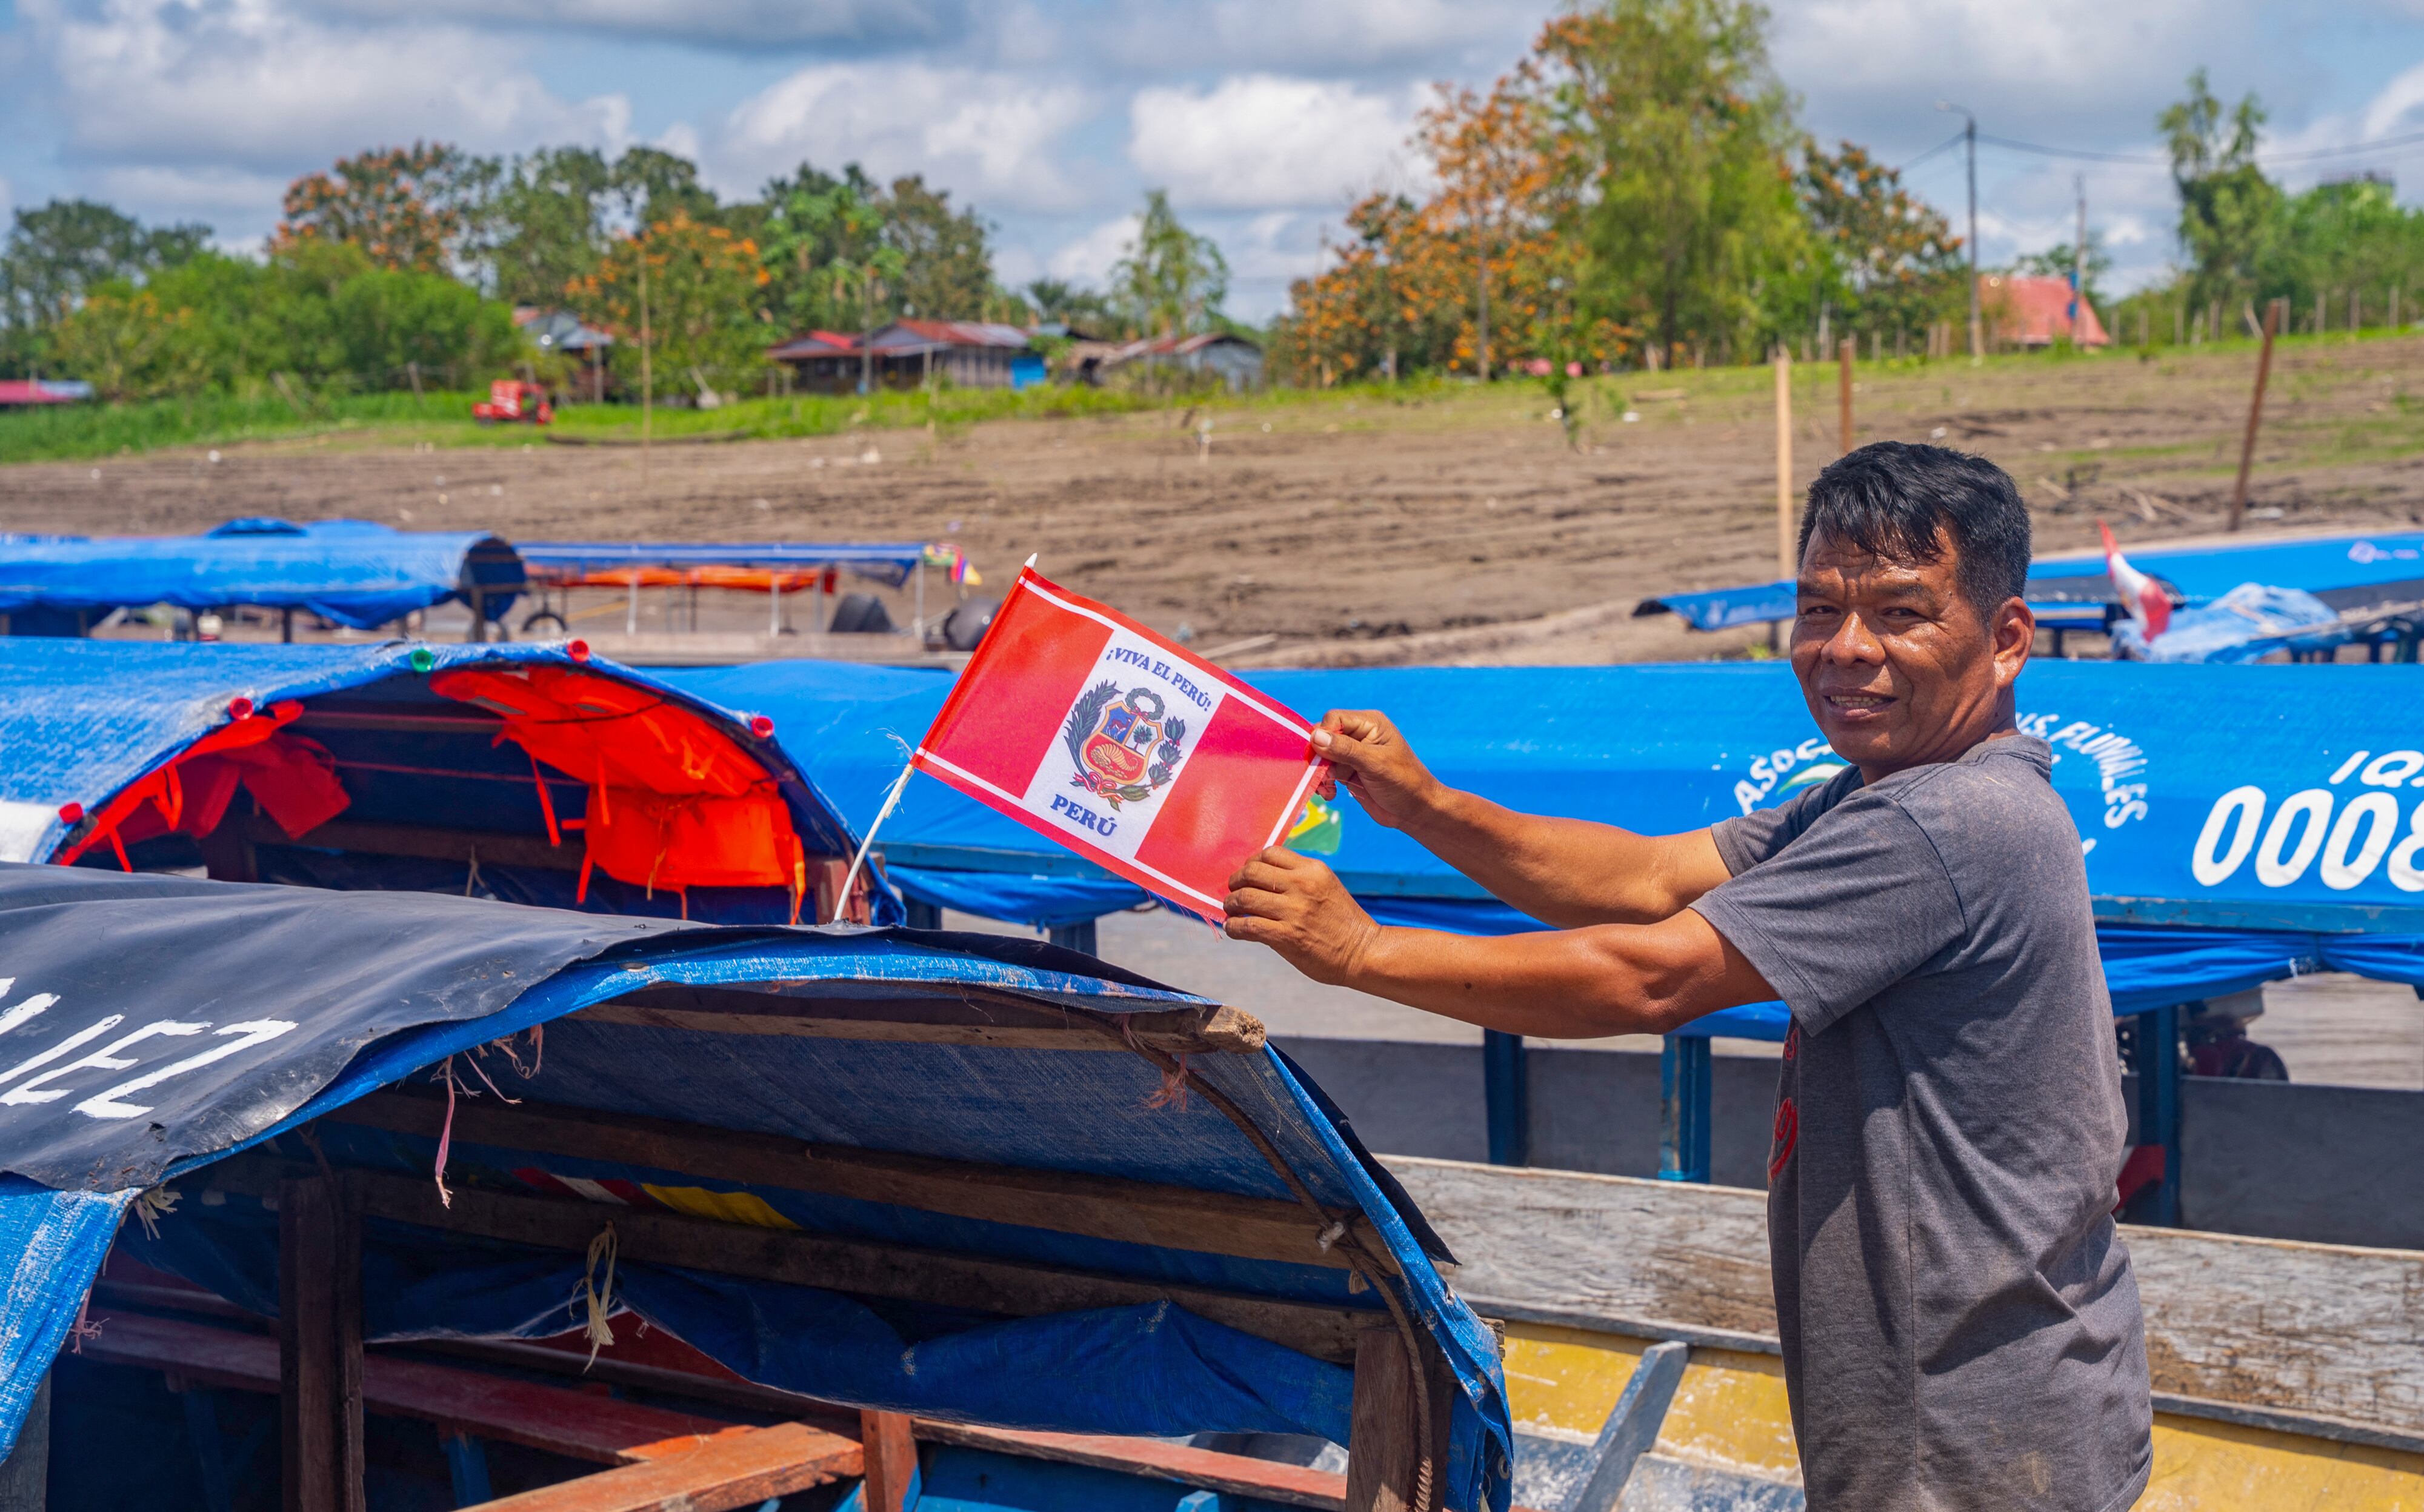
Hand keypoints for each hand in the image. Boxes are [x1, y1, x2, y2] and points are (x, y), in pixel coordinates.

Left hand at [1223, 847, 1383, 986]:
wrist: (1363, 952)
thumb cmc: (1342, 921)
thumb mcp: (1326, 886)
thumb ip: (1298, 878)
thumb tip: (1260, 877)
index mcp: (1312, 869)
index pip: (1270, 853)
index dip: (1251, 862)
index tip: (1247, 874)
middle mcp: (1302, 885)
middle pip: (1251, 871)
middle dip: (1236, 881)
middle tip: (1233, 892)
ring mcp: (1294, 911)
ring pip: (1244, 897)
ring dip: (1230, 904)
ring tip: (1231, 910)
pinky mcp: (1287, 936)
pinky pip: (1247, 926)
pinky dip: (1234, 926)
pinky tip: (1234, 928)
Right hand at [1310, 710, 1439, 831]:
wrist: (1415, 811)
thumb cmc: (1404, 782)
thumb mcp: (1375, 764)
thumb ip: (1345, 750)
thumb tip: (1315, 736)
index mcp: (1370, 724)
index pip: (1334, 719)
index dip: (1323, 736)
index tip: (1321, 757)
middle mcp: (1359, 735)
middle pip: (1324, 738)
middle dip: (1318, 758)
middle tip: (1322, 777)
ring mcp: (1352, 755)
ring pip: (1321, 757)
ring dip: (1319, 774)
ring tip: (1326, 789)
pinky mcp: (1348, 772)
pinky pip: (1325, 773)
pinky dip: (1323, 783)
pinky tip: (1330, 794)